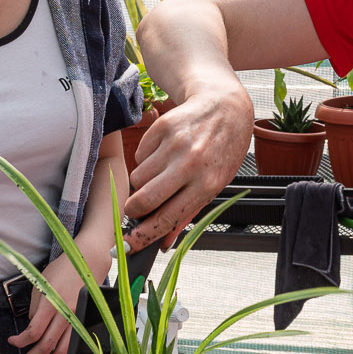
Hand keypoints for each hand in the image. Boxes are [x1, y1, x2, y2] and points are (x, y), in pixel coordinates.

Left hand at [8, 257, 84, 353]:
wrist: (89, 261)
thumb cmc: (63, 269)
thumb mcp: (40, 283)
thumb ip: (35, 309)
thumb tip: (31, 330)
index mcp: (51, 302)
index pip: (34, 331)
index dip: (21, 342)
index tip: (12, 342)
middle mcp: (66, 313)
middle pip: (47, 346)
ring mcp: (78, 318)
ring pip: (64, 351)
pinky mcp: (86, 321)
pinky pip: (75, 346)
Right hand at [121, 83, 253, 250]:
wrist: (226, 108)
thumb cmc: (222, 150)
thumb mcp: (214, 185)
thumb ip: (187, 214)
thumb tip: (163, 242)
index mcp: (206, 185)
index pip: (167, 218)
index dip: (143, 236)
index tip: (127, 245)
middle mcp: (190, 164)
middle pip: (144, 199)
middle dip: (133, 210)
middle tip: (136, 209)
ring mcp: (175, 144)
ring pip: (138, 178)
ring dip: (143, 182)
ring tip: (162, 174)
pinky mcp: (161, 127)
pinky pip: (139, 155)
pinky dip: (146, 160)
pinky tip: (164, 153)